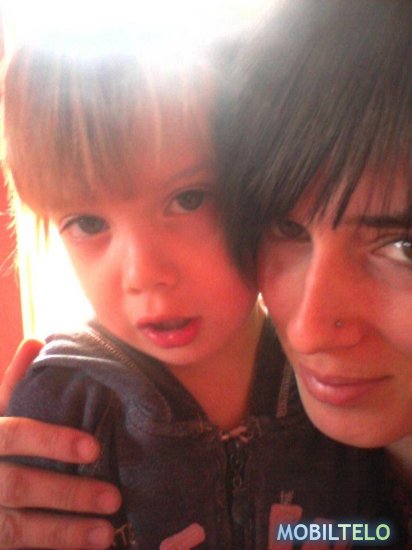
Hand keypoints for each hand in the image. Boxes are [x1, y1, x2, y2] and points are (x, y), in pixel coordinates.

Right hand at [0, 341, 121, 547]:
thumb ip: (12, 385)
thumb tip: (36, 342)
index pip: (11, 434)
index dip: (50, 441)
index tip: (93, 447)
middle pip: (18, 486)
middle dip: (67, 493)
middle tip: (114, 497)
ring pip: (16, 529)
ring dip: (63, 533)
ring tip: (105, 535)